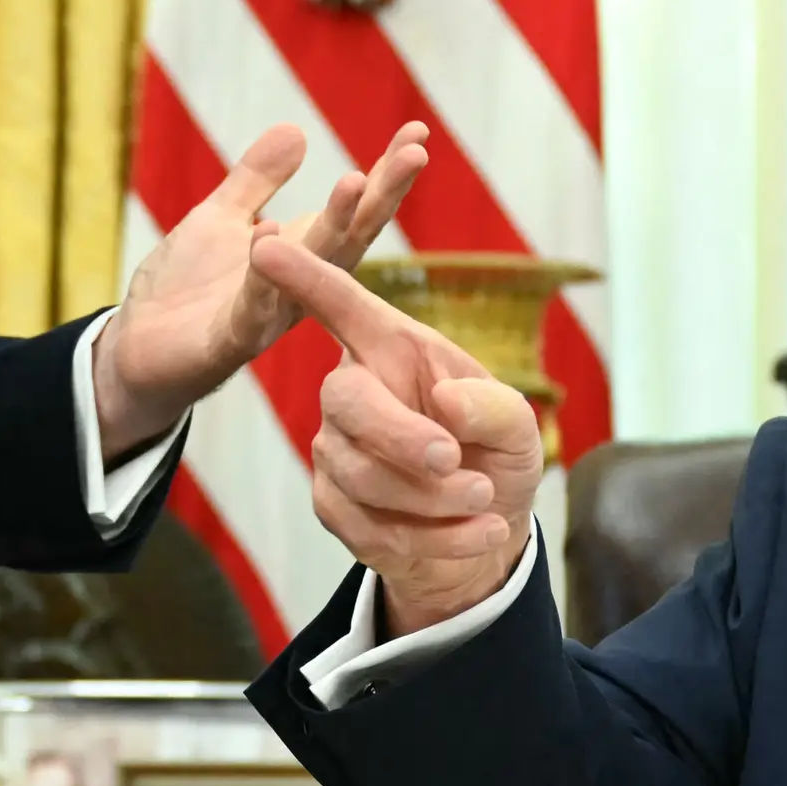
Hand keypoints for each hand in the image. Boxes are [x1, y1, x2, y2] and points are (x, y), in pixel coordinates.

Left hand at [93, 121, 427, 446]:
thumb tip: (297, 130)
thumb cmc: (185, 290)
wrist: (134, 351)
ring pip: (315, 272)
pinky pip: (251, 308)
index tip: (418, 133)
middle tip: (416, 154)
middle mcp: (300, 288)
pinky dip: (263, 272)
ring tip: (355, 180)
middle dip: (383, 196)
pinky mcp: (227, 342)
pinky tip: (269, 231)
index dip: (386, 175)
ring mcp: (267, 317)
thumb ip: (256, 179)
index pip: (354, 212)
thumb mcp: (221, 219)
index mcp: (302, 258)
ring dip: (337, 226)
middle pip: (352, 238)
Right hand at [249, 234, 541, 632]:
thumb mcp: (519, 427)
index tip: (267, 246)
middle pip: (345, 400)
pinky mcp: (332, 504)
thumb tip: (447, 401)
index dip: (305, 277)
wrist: (489, 530)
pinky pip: (366, 527)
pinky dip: (433, 539)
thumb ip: (496, 408)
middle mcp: (353, 390)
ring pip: (360, 475)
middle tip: (457, 463)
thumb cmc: (496, 456)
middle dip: (402, 438)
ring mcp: (334, 449)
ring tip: (486, 501)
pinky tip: (476, 533)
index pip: (341, 305)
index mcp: (394, 349)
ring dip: (435, 500)